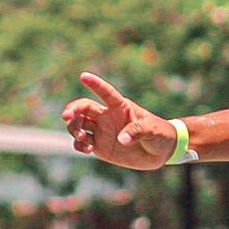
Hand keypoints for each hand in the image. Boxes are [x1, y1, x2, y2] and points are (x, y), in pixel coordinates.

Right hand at [61, 72, 177, 169]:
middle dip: (71, 110)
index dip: (95, 84)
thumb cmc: (160, 134)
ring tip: (82, 137)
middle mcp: (107, 117)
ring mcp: (102, 131)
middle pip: (82, 108)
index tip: (84, 76)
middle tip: (67, 117)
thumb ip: (138, 131)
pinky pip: (82, 143)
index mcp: (120, 107)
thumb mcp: (153, 130)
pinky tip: (86, 149)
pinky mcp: (100, 146)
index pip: (106, 93)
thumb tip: (122, 139)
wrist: (161, 152)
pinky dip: (79, 145)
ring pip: (78, 125)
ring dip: (73, 128)